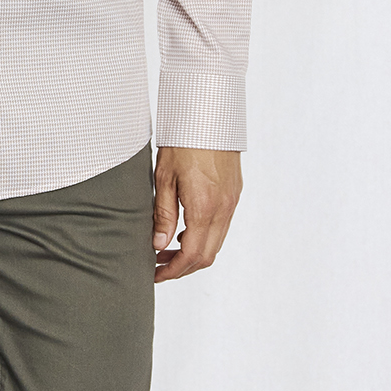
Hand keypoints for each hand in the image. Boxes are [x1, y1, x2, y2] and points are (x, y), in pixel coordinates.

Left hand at [153, 147, 241, 281]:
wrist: (209, 116)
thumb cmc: (183, 142)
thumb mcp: (164, 178)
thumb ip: (163, 215)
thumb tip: (158, 245)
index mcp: (204, 207)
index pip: (191, 255)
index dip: (173, 270)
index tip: (156, 274)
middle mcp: (223, 208)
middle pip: (207, 256)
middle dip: (182, 268)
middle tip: (158, 267)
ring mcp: (232, 202)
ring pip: (216, 243)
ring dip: (193, 253)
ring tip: (167, 250)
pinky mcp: (234, 194)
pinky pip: (222, 227)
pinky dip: (204, 238)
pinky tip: (184, 231)